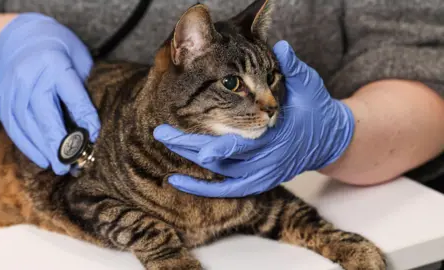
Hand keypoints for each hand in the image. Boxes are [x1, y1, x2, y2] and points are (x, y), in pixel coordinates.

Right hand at [0, 13, 99, 174]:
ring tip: (56, 166)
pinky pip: (12, 125)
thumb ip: (83, 88)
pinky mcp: (1, 97)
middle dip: (57, 143)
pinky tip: (39, 157)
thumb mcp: (79, 59)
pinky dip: (25, 144)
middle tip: (68, 165)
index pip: (72, 96)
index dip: (84, 118)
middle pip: (43, 113)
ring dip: (40, 148)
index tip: (93, 138)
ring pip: (24, 123)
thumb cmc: (59, 49)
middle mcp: (29, 75)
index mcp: (54, 63)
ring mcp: (11, 86)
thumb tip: (91, 125)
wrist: (20, 36)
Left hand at [153, 40, 354, 196]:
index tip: (188, 137)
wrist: (328, 139)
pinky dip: (200, 188)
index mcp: (276, 135)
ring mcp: (261, 175)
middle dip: (189, 145)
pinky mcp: (256, 182)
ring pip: (218, 173)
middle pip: (221, 158)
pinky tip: (177, 181)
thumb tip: (279, 46)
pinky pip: (225, 190)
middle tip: (161, 132)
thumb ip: (292, 67)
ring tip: (165, 144)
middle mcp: (266, 160)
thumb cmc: (314, 108)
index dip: (213, 142)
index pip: (240, 142)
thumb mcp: (307, 84)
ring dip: (190, 160)